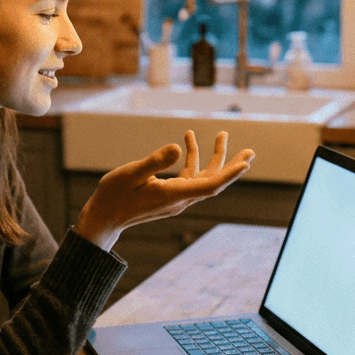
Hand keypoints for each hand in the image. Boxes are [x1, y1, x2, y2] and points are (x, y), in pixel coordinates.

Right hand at [74, 130, 254, 251]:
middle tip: (251, 152)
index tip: (246, 163)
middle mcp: (179, 199)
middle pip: (213, 182)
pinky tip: (186, 141)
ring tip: (222, 135)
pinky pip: (188, 177)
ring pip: (202, 178)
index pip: (209, 185)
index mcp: (172, 195)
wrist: (104, 219)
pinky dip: (191, 159)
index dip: (229, 174)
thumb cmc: (113, 196)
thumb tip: (177, 147)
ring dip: (213, 158)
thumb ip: (154, 161)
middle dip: (232, 165)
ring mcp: (175, 198)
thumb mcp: (130, 173)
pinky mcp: (169, 195)